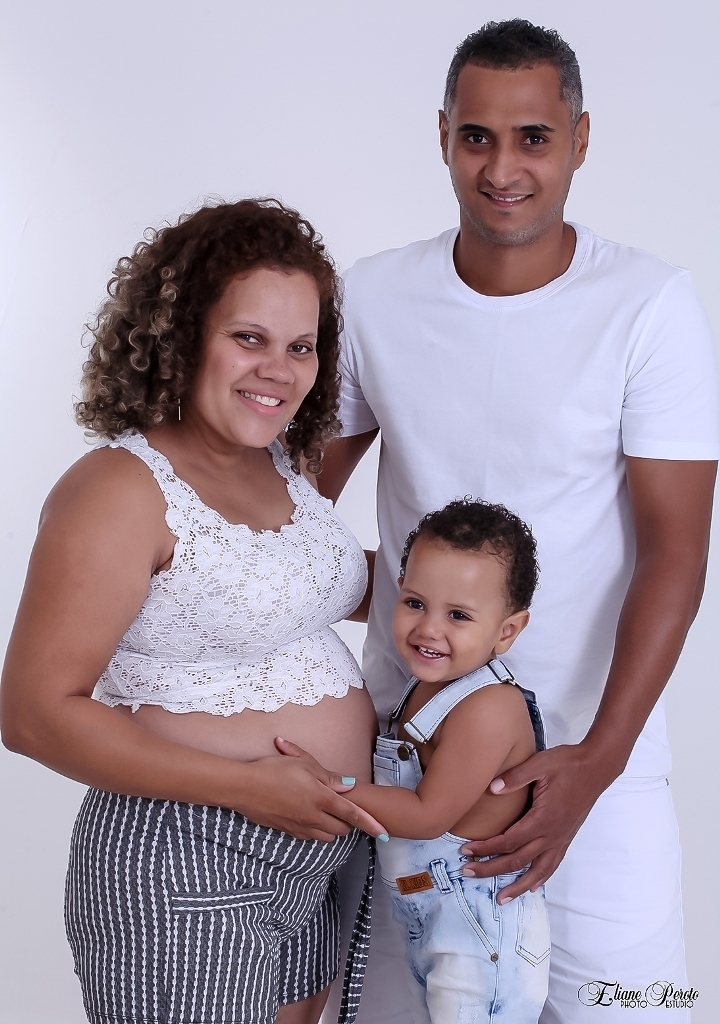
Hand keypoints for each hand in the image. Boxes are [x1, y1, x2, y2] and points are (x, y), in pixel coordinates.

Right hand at [248, 736, 386, 841]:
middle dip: (348, 822)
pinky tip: (306, 814)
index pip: (354, 815)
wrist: (243, 787)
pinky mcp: (287, 831)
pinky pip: (309, 837)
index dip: (371, 824)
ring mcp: (300, 827)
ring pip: (327, 836)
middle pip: (342, 829)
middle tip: (342, 806)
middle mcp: (313, 817)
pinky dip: (315, 829)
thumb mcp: (303, 764)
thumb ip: (328, 777)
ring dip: (332, 827)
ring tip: (324, 810)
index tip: (384, 832)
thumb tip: (348, 786)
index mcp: (321, 799)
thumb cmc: (273, 770)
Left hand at [461, 743, 619, 900]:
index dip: (485, 848)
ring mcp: (561, 839)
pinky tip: (533, 887)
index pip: (508, 841)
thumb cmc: (568, 764)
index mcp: (542, 818)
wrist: (596, 768)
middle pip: (517, 860)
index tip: (466, 851)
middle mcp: (552, 835)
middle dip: (491, 869)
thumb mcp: (540, 764)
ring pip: (537, 871)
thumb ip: (515, 777)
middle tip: (468, 873)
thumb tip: (491, 788)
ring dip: (518, 886)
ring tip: (501, 899)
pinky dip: (541, 878)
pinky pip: (552, 865)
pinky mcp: (567, 838)